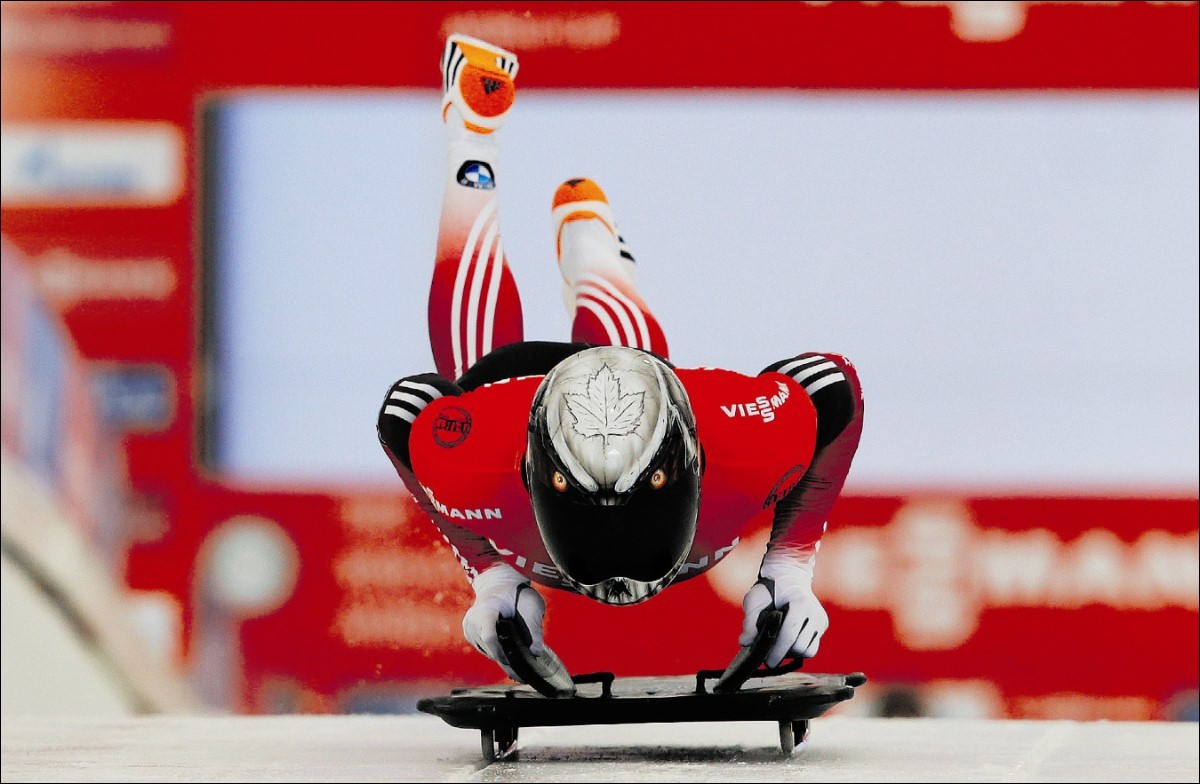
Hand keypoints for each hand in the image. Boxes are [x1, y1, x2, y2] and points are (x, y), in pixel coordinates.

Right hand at [462, 563, 546, 679]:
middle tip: (521, 672)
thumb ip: (534, 627)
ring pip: (486, 652)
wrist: (500, 583)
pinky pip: (483, 648)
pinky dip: (495, 651)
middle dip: (505, 658)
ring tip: (516, 662)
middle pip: (488, 648)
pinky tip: (507, 653)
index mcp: (486, 610)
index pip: (489, 637)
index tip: (512, 661)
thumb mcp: (531, 605)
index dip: (501, 653)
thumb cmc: (517, 592)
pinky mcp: (469, 634)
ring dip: (500, 656)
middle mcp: (472, 620)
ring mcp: (468, 628)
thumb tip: (537, 652)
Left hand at [738, 547, 828, 666]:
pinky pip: (812, 647)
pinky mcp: (823, 625)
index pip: (789, 634)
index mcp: (800, 603)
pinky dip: (799, 649)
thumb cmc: (769, 588)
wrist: (788, 576)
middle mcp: (815, 612)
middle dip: (783, 653)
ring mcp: (821, 619)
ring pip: (808, 651)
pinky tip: (787, 642)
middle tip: (769, 654)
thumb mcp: (754, 600)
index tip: (767, 662)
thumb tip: (745, 642)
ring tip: (778, 645)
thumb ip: (750, 621)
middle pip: (800, 647)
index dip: (777, 651)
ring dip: (792, 653)